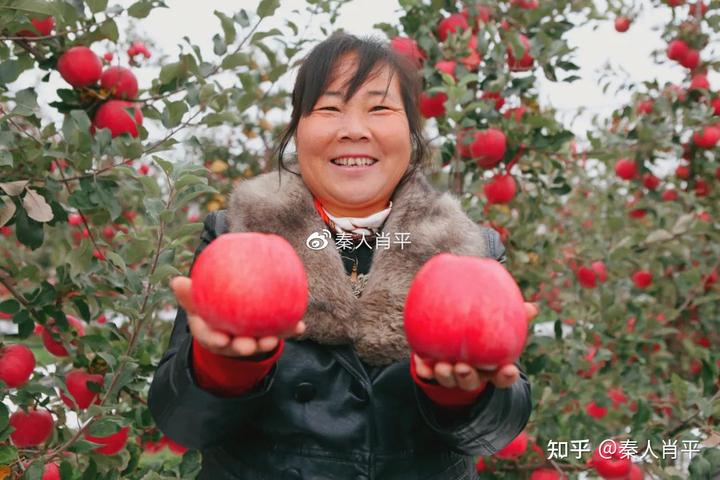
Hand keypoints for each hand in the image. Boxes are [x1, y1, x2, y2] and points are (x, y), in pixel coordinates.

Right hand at [170, 276, 305, 357]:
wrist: (229, 322)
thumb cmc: (209, 309)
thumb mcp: (197, 303)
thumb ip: (189, 295)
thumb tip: (176, 281)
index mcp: (213, 335)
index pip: (213, 339)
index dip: (217, 341)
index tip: (222, 340)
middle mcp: (231, 342)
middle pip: (238, 347)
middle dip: (245, 348)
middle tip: (252, 344)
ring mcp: (249, 340)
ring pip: (259, 344)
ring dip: (267, 343)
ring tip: (274, 339)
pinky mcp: (266, 337)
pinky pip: (279, 333)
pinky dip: (290, 330)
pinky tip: (300, 327)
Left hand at [412, 302, 538, 390]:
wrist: (453, 336)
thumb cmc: (483, 329)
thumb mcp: (499, 323)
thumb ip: (515, 315)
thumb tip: (533, 308)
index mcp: (489, 367)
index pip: (502, 377)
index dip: (506, 377)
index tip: (509, 369)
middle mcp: (470, 373)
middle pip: (471, 381)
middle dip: (467, 377)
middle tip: (462, 367)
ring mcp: (450, 374)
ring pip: (448, 379)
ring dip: (445, 375)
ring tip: (441, 366)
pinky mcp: (431, 369)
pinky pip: (426, 372)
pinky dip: (424, 369)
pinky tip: (420, 363)